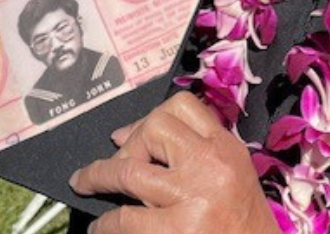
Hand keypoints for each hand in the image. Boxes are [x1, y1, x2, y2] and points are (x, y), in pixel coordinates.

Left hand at [69, 93, 277, 233]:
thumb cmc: (244, 225)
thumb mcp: (231, 177)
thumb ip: (189, 154)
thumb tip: (122, 137)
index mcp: (227, 149)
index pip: (182, 107)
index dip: (147, 118)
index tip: (130, 136)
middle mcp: (211, 166)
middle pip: (153, 129)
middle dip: (124, 147)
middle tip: (109, 167)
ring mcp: (193, 197)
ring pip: (128, 171)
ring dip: (97, 177)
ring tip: (85, 184)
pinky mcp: (178, 230)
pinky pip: (125, 218)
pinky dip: (106, 224)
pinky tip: (102, 228)